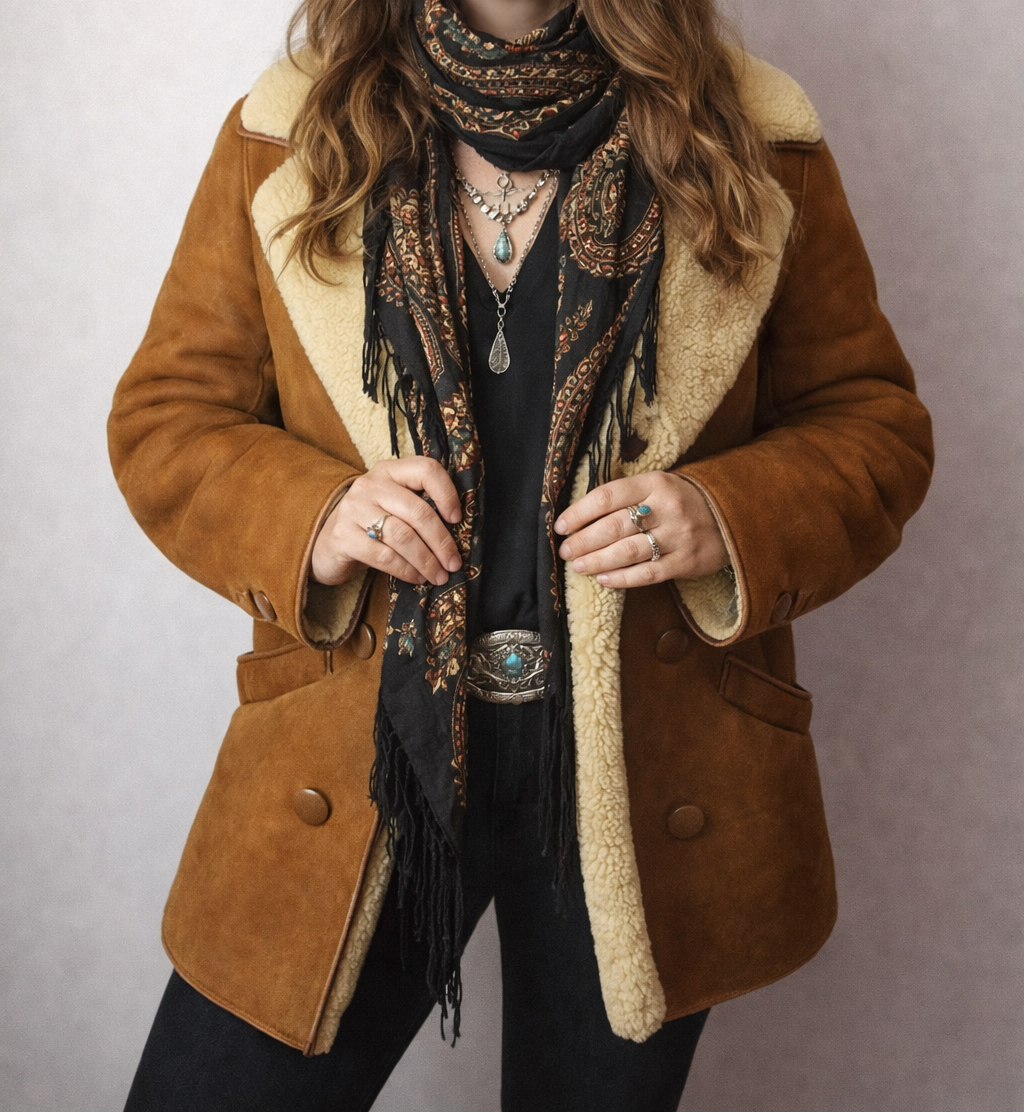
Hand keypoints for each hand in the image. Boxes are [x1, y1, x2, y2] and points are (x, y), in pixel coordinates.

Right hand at [312, 458, 462, 586]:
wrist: (328, 542)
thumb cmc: (372, 524)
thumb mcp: (394, 506)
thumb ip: (419, 506)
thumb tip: (458, 532)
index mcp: (389, 471)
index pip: (426, 469)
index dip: (447, 494)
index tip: (457, 519)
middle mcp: (370, 485)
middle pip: (417, 511)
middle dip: (441, 541)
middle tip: (453, 563)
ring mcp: (354, 509)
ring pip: (402, 536)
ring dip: (426, 560)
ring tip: (438, 575)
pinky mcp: (343, 537)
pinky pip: (383, 556)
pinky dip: (405, 569)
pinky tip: (416, 577)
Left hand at [554, 472, 728, 587]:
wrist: (734, 514)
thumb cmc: (684, 500)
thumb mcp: (659, 486)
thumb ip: (627, 497)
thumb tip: (581, 516)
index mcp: (655, 483)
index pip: (607, 496)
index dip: (579, 512)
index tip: (560, 525)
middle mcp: (666, 508)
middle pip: (614, 526)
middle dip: (583, 540)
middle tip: (565, 550)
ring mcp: (678, 536)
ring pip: (628, 552)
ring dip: (597, 560)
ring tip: (578, 566)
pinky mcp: (687, 561)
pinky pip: (648, 573)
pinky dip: (622, 578)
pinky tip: (603, 579)